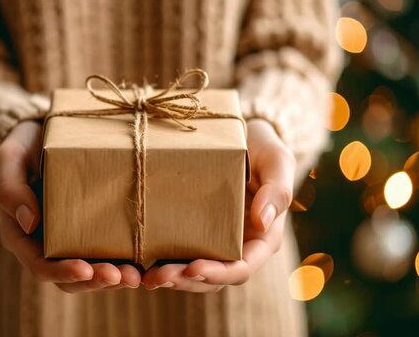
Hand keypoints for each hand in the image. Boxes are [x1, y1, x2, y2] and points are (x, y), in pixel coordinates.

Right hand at [0, 121, 141, 291]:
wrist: (42, 134)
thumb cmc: (22, 146)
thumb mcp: (9, 160)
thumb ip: (11, 189)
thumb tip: (28, 222)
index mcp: (22, 235)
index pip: (40, 265)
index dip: (61, 272)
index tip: (84, 270)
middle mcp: (46, 245)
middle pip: (70, 277)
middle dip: (97, 281)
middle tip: (123, 277)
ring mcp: (71, 239)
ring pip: (92, 272)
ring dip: (114, 278)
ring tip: (135, 276)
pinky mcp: (94, 229)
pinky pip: (108, 252)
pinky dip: (124, 260)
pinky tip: (144, 262)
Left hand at [141, 119, 294, 291]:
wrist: (242, 136)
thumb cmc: (263, 148)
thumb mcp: (276, 161)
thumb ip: (277, 191)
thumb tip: (263, 223)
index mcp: (262, 237)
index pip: (243, 266)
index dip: (220, 273)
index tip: (194, 268)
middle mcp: (239, 246)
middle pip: (215, 277)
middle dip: (188, 281)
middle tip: (160, 277)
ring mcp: (215, 241)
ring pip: (195, 273)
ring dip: (173, 279)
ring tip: (148, 278)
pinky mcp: (194, 232)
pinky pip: (180, 255)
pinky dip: (163, 263)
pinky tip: (141, 265)